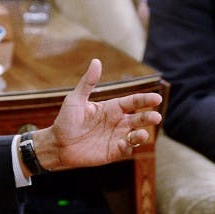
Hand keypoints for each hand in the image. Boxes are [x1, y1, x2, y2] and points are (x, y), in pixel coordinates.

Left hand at [25, 59, 162, 174]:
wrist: (57, 144)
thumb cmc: (66, 120)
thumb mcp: (76, 99)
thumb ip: (88, 83)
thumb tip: (96, 61)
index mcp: (111, 108)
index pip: (133, 102)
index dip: (145, 100)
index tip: (157, 98)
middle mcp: (117, 122)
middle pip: (139, 118)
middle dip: (149, 118)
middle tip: (156, 117)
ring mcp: (116, 137)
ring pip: (136, 135)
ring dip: (142, 135)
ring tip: (142, 134)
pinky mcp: (113, 152)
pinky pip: (126, 149)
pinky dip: (129, 146)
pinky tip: (125, 143)